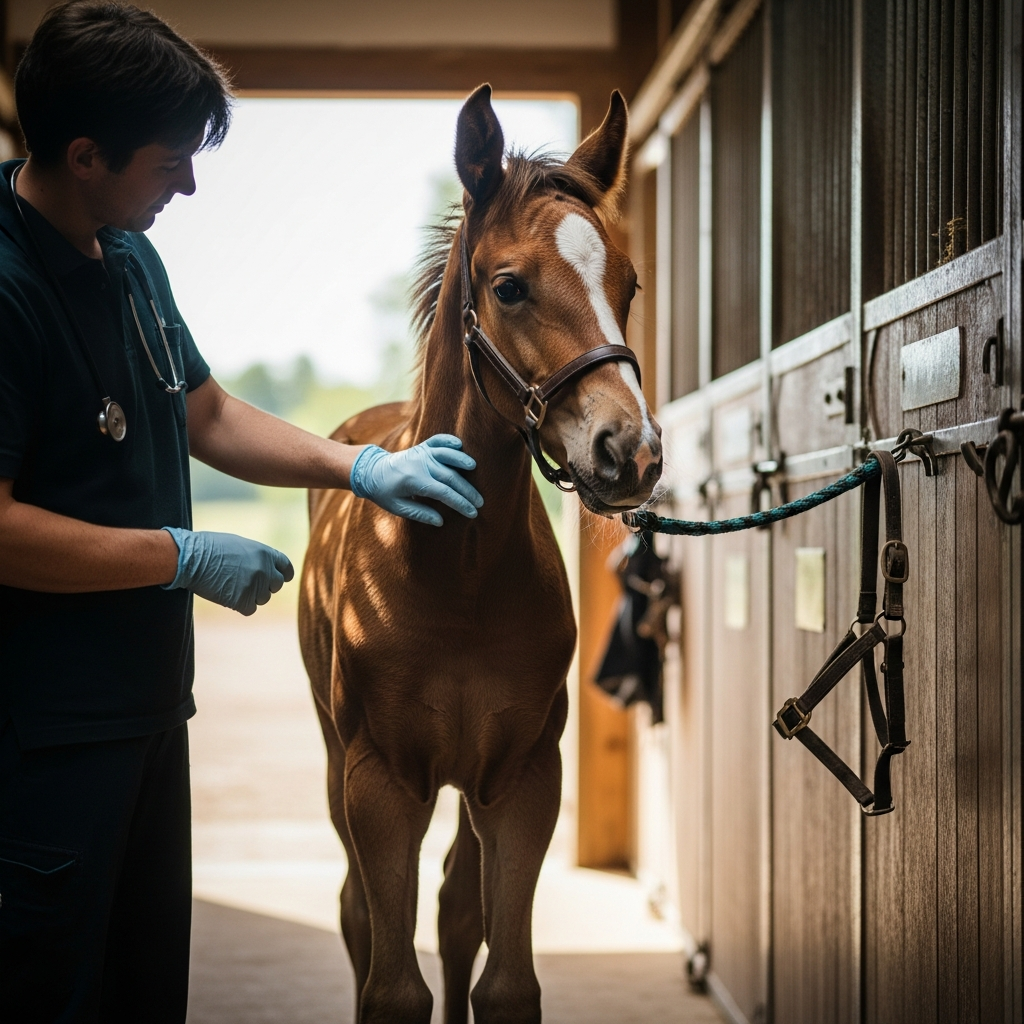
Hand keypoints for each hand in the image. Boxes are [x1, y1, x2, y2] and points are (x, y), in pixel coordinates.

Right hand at [161, 527, 293, 615]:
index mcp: (266, 554)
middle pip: (276, 585)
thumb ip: (258, 557)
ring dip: (251, 595)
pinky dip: (240, 605)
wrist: (191, 558)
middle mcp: (265, 570)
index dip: (283, 574)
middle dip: (265, 586)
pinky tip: (227, 595)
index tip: (280, 578)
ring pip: (262, 599)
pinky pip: (250, 609)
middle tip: (246, 582)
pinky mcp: (242, 601)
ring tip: (231, 585)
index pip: (286, 568)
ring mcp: (255, 586)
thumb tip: (266, 568)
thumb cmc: (210, 547)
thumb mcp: (240, 545)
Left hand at [349, 434, 483, 526]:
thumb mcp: (398, 508)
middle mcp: (420, 464)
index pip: (444, 493)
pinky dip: (448, 441)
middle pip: (450, 476)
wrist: (370, 471)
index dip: (460, 503)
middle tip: (480, 502)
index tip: (472, 512)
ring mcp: (421, 453)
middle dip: (467, 490)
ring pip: (447, 455)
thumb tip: (441, 521)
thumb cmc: (384, 493)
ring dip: (462, 461)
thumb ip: (420, 514)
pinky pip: (437, 441)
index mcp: (414, 481)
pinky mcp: (421, 447)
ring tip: (475, 469)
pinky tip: (460, 445)